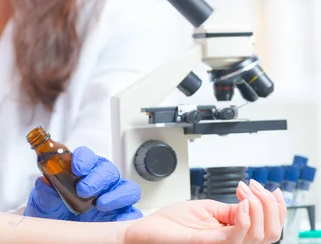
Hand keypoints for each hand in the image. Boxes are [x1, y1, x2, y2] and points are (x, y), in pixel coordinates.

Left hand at [24, 146, 141, 221]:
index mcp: (81, 173)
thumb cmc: (54, 213)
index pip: (87, 157)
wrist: (60, 234)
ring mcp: (112, 199)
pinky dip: (128, 215)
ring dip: (116, 194)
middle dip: (98, 177)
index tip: (77, 167)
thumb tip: (45, 184)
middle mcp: (99, 183)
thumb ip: (45, 193)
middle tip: (84, 189)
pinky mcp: (121, 216)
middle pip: (108, 170)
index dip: (84, 158)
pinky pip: (133, 212)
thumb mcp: (44, 204)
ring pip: (126, 188)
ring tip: (100, 203)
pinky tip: (116, 219)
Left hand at [124, 179, 286, 243]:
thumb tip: (250, 201)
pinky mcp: (208, 243)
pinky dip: (244, 218)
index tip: (267, 187)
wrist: (147, 230)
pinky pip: (236, 237)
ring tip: (246, 192)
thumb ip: (231, 209)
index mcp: (233, 235)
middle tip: (255, 187)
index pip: (269, 228)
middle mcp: (231, 242)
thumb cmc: (172, 222)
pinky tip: (242, 203)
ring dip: (259, 208)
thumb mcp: (208, 210)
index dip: (277, 208)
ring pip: (260, 237)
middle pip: (272, 234)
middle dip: (271, 206)